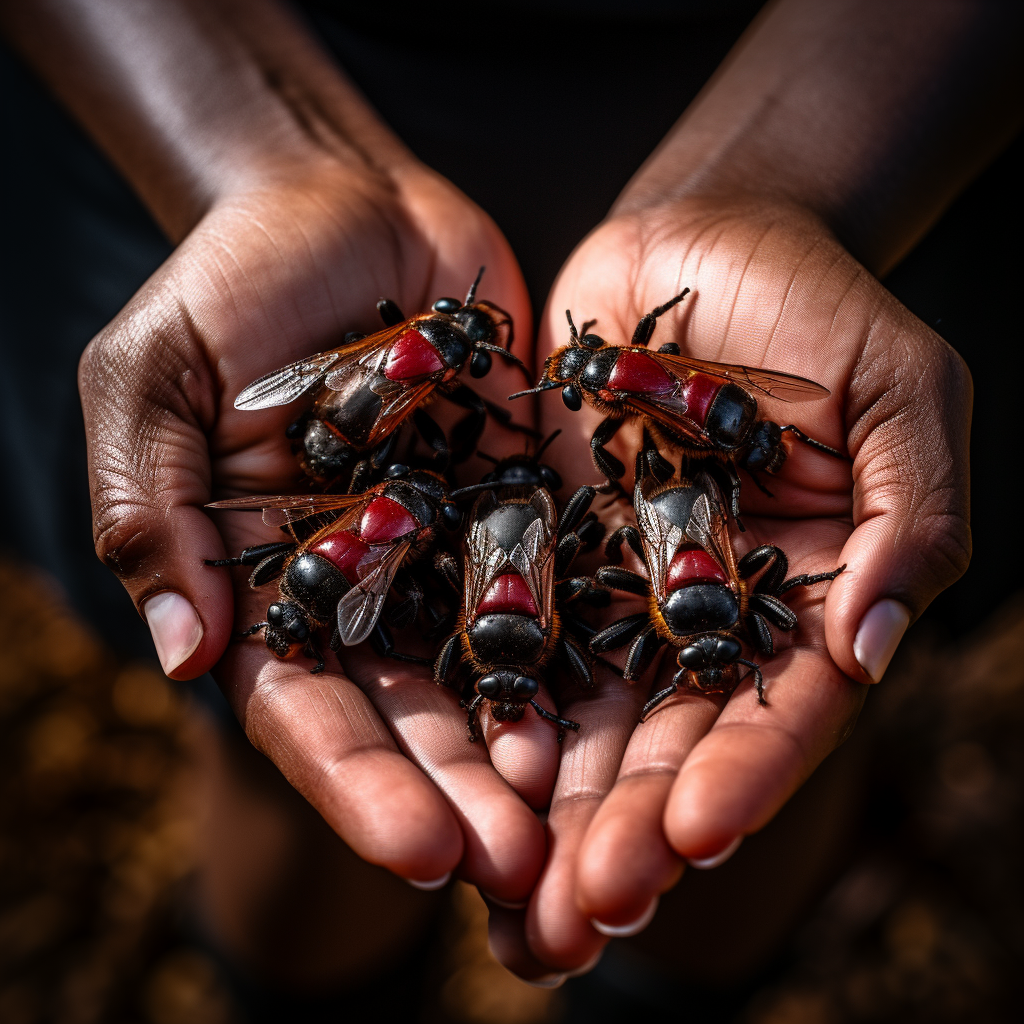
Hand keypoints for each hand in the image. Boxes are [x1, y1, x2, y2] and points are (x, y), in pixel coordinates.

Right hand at [79, 159, 565, 903]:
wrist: (346, 202)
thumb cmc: (230, 282)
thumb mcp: (153, 380)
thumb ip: (154, 512)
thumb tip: (182, 655)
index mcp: (262, 584)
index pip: (303, 708)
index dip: (358, 784)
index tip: (424, 850)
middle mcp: (360, 588)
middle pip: (410, 715)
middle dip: (463, 796)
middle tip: (528, 873)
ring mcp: (444, 550)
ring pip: (491, 671)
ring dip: (534, 750)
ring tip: (589, 822)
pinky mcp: (516, 504)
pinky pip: (555, 583)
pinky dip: (587, 646)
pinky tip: (635, 704)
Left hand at [493, 195, 969, 974]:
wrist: (701, 240)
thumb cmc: (820, 306)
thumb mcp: (901, 394)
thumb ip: (912, 515)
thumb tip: (873, 643)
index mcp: (801, 600)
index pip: (777, 712)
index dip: (741, 778)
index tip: (691, 838)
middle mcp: (702, 615)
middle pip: (665, 744)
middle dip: (624, 832)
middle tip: (576, 921)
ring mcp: (614, 587)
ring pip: (580, 717)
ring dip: (547, 809)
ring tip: (507, 894)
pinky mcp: (538, 544)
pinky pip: (510, 633)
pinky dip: (488, 704)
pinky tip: (458, 770)